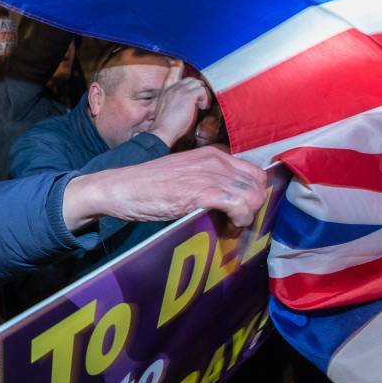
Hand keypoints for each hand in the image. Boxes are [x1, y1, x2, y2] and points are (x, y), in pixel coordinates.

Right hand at [64, 147, 266, 228]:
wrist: (123, 187)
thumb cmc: (148, 185)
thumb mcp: (183, 173)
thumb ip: (206, 179)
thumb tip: (225, 201)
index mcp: (212, 154)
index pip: (253, 172)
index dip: (252, 194)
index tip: (241, 211)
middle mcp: (216, 161)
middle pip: (258, 184)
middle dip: (253, 207)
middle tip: (236, 222)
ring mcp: (210, 175)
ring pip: (254, 197)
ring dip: (247, 217)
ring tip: (229, 227)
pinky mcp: (202, 192)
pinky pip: (240, 207)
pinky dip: (239, 222)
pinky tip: (226, 228)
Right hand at [147, 60, 209, 147]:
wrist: (162, 131)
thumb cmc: (166, 125)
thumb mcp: (167, 108)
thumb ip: (176, 100)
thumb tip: (190, 101)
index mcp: (166, 90)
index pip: (172, 71)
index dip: (177, 65)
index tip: (179, 62)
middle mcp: (173, 87)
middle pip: (191, 79)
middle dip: (198, 89)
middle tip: (199, 101)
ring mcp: (180, 90)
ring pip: (198, 84)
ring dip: (202, 95)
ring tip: (200, 105)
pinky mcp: (188, 95)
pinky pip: (202, 91)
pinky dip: (204, 100)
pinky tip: (201, 108)